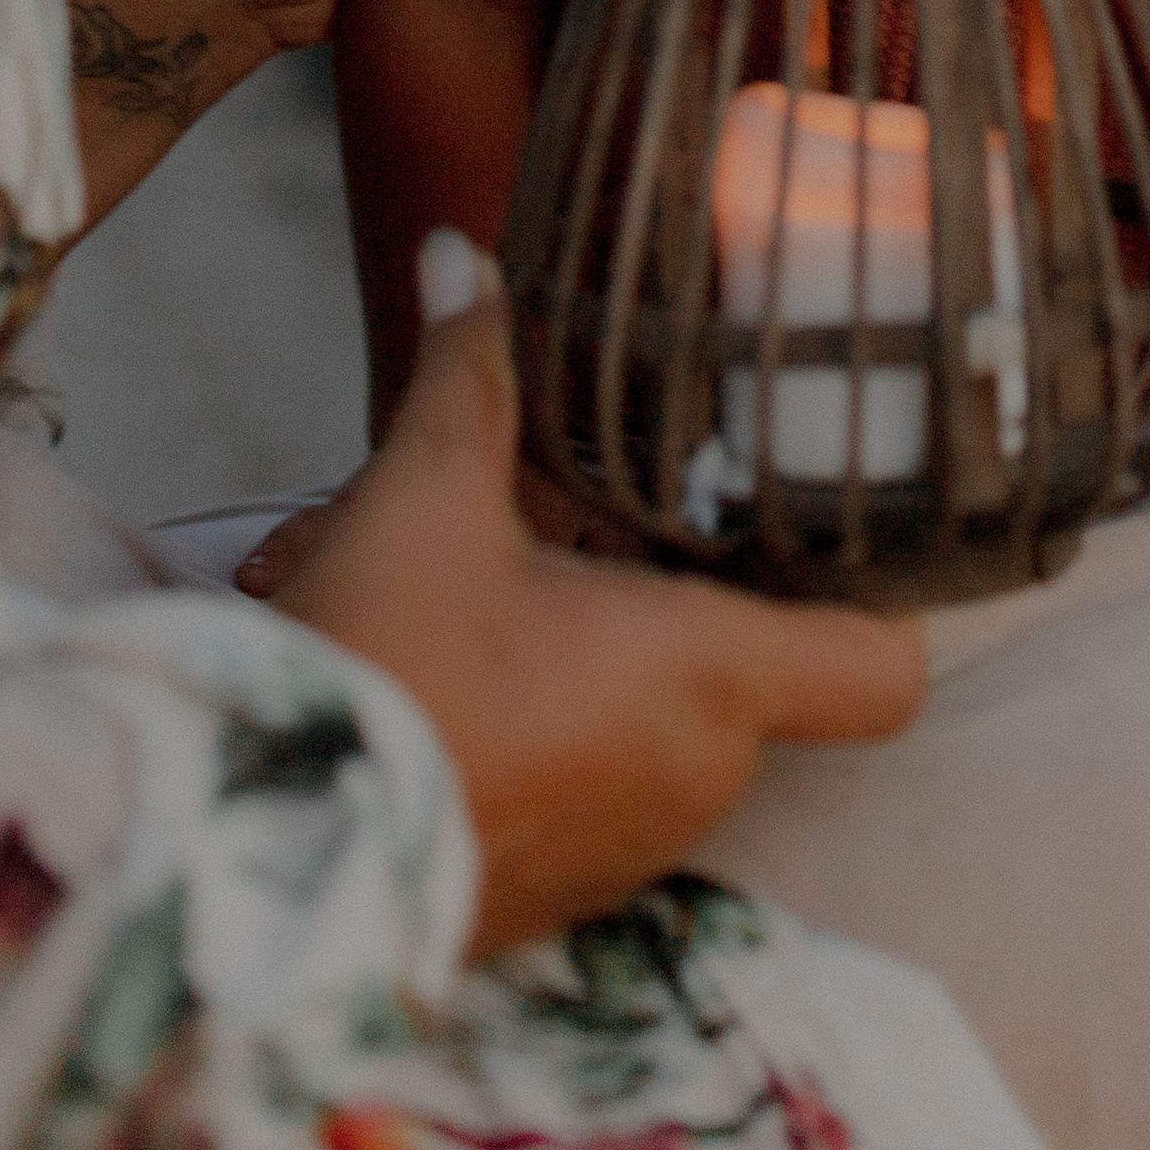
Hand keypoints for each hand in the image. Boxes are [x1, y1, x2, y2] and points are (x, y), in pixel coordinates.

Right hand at [274, 240, 925, 956]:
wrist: (264, 860)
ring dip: (625, 663)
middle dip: (697, 599)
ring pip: (678, 731)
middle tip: (615, 527)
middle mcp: (701, 773)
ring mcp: (638, 849)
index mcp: (710, 673)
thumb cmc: (381, 670)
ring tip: (528, 589)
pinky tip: (479, 669)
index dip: (876, 601)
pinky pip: (608, 791)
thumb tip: (460, 254)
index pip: (884, 667)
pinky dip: (571, 732)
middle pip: (766, 675)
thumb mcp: (425, 497)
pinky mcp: (567, 895)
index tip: (820, 533)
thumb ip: (468, 372)